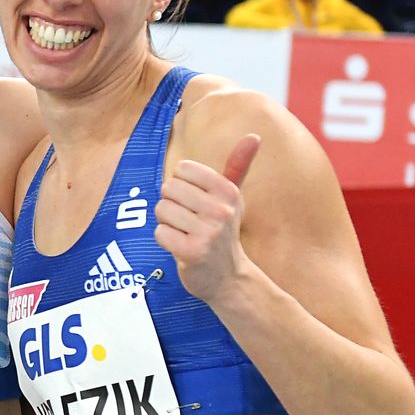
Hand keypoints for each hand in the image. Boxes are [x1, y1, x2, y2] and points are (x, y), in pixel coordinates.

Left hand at [153, 134, 260, 302]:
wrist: (229, 278)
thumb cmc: (223, 232)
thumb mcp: (232, 198)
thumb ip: (238, 166)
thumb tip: (255, 136)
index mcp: (228, 191)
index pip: (182, 169)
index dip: (180, 185)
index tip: (195, 202)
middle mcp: (221, 210)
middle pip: (168, 188)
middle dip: (171, 205)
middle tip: (188, 221)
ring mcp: (208, 232)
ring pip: (161, 210)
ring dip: (167, 223)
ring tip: (185, 234)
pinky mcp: (192, 252)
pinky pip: (159, 232)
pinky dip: (165, 240)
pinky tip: (181, 247)